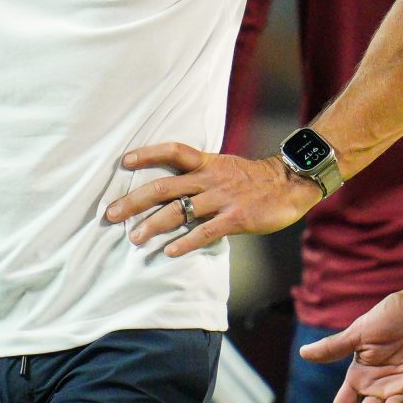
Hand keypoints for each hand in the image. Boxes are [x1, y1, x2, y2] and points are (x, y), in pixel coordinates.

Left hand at [104, 142, 320, 256]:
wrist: (291, 184)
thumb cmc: (254, 179)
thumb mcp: (225, 167)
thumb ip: (199, 176)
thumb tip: (171, 190)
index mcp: (207, 163)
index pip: (173, 151)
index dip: (147, 154)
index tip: (124, 162)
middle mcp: (210, 178)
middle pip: (164, 187)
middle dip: (134, 201)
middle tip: (111, 213)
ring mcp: (222, 198)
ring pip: (180, 212)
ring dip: (153, 225)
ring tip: (134, 238)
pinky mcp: (236, 218)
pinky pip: (205, 231)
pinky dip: (185, 242)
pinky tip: (169, 252)